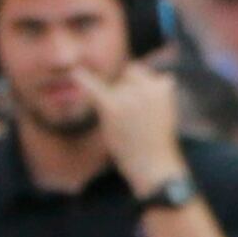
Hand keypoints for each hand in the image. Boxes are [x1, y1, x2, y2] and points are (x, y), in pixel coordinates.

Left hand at [79, 59, 187, 194]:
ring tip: (126, 125)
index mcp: (164, 86)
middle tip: (130, 118)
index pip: (142, 73)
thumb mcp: (161, 111)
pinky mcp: (113, 107)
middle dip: (124, 90)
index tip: (137, 106)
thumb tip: (140, 74)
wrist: (153, 164)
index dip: (135, 86)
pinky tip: (73, 72)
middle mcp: (148, 86)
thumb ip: (150, 93)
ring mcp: (130, 95)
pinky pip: (94, 88)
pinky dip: (82, 79)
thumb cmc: (156, 140)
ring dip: (114, 103)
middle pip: (126, 75)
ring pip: (113, 87)